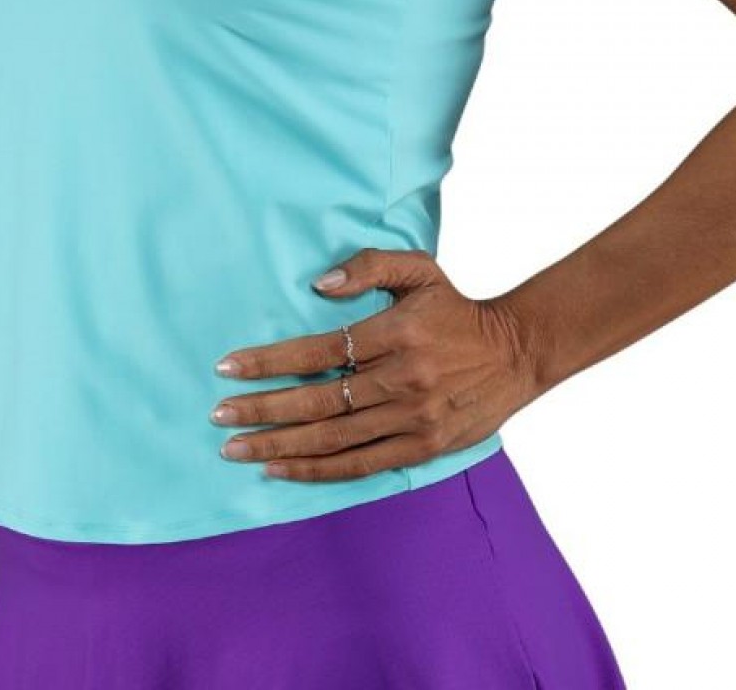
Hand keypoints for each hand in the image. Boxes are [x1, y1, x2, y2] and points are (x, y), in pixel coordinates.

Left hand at [210, 248, 538, 481]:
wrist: (516, 352)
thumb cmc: (455, 308)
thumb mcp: (418, 269)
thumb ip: (368, 266)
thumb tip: (318, 285)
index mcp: (395, 333)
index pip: (319, 351)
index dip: (270, 362)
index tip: (228, 368)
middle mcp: (402, 379)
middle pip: (319, 401)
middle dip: (262, 410)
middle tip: (218, 414)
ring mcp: (412, 419)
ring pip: (333, 439)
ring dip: (279, 445)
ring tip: (234, 447)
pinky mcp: (423, 447)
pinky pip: (360, 465)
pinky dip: (316, 470)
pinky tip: (280, 469)